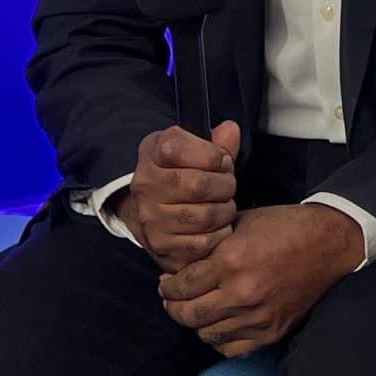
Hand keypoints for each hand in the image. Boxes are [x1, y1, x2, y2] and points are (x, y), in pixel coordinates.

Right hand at [116, 122, 241, 272]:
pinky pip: (203, 242)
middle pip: (198, 185)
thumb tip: (231, 130)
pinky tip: (217, 225)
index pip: (179, 149)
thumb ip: (216, 142)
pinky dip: (219, 234)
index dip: (212, 155)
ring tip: (224, 205)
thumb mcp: (193, 150)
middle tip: (229, 185)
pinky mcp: (161, 245)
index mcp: (151, 153)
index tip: (222, 160)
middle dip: (225, 185)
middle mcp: (145, 185)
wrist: (152, 211)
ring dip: (225, 211)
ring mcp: (150, 218)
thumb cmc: (180, 174)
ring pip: (204, 216)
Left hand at [156, 203, 364, 356]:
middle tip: (173, 299)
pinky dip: (220, 340)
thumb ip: (211, 244)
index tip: (166, 283)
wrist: (329, 244)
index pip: (182, 286)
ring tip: (197, 309)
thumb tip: (182, 261)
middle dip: (174, 307)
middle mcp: (242, 293)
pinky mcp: (272, 332)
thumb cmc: (285, 227)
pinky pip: (232, 349)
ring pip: (207, 334)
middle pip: (189, 315)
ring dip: (196, 323)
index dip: (168, 287)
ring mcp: (258, 316)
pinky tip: (220, 324)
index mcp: (232, 261)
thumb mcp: (242, 222)